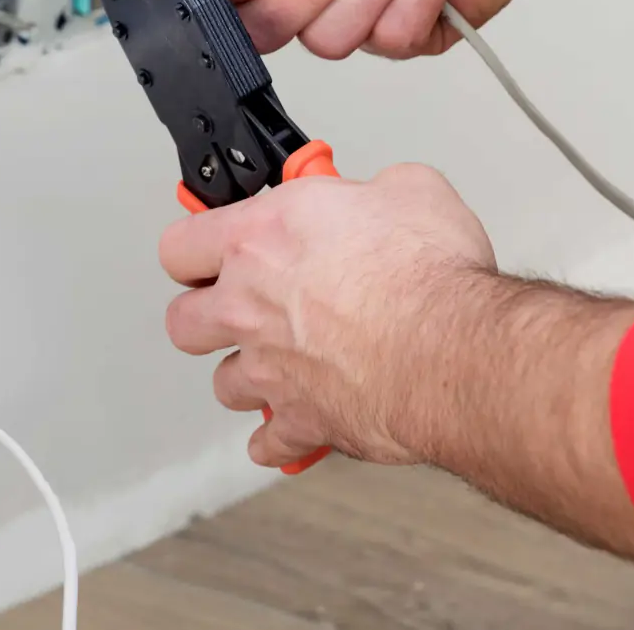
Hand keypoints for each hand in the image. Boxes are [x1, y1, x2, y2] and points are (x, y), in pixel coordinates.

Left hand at [157, 164, 497, 467]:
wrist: (453, 350)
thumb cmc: (428, 274)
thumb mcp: (410, 189)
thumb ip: (373, 193)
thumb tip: (383, 198)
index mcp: (260, 238)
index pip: (180, 245)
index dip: (196, 251)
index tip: (213, 253)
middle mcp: (249, 306)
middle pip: (184, 322)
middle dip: (206, 319)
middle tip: (237, 311)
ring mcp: (269, 370)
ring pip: (224, 384)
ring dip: (248, 378)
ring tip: (277, 368)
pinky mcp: (300, 422)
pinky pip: (271, 444)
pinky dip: (284, 440)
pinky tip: (301, 427)